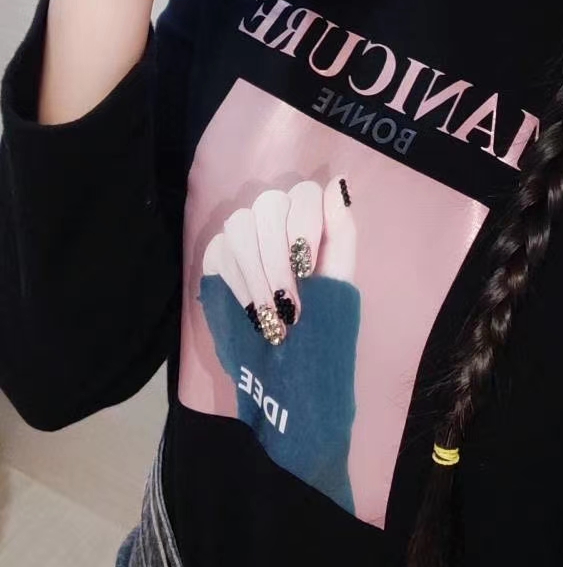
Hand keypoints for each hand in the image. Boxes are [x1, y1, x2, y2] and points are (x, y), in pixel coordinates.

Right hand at [198, 175, 360, 513]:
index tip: (309, 270)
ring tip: (271, 317)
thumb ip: (341, 233)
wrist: (290, 383)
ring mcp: (244, 239)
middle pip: (268, 206)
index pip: (303, 193)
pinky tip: (252, 314)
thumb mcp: (341, 285)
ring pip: (240, 226)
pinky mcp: (217, 261)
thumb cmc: (322, 334)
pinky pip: (219, 253)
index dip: (304, 225)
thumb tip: (339, 183)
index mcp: (313, 223)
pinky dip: (237, 284)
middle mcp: (278, 223)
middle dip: (278, 258)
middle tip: (289, 305)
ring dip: (257, 275)